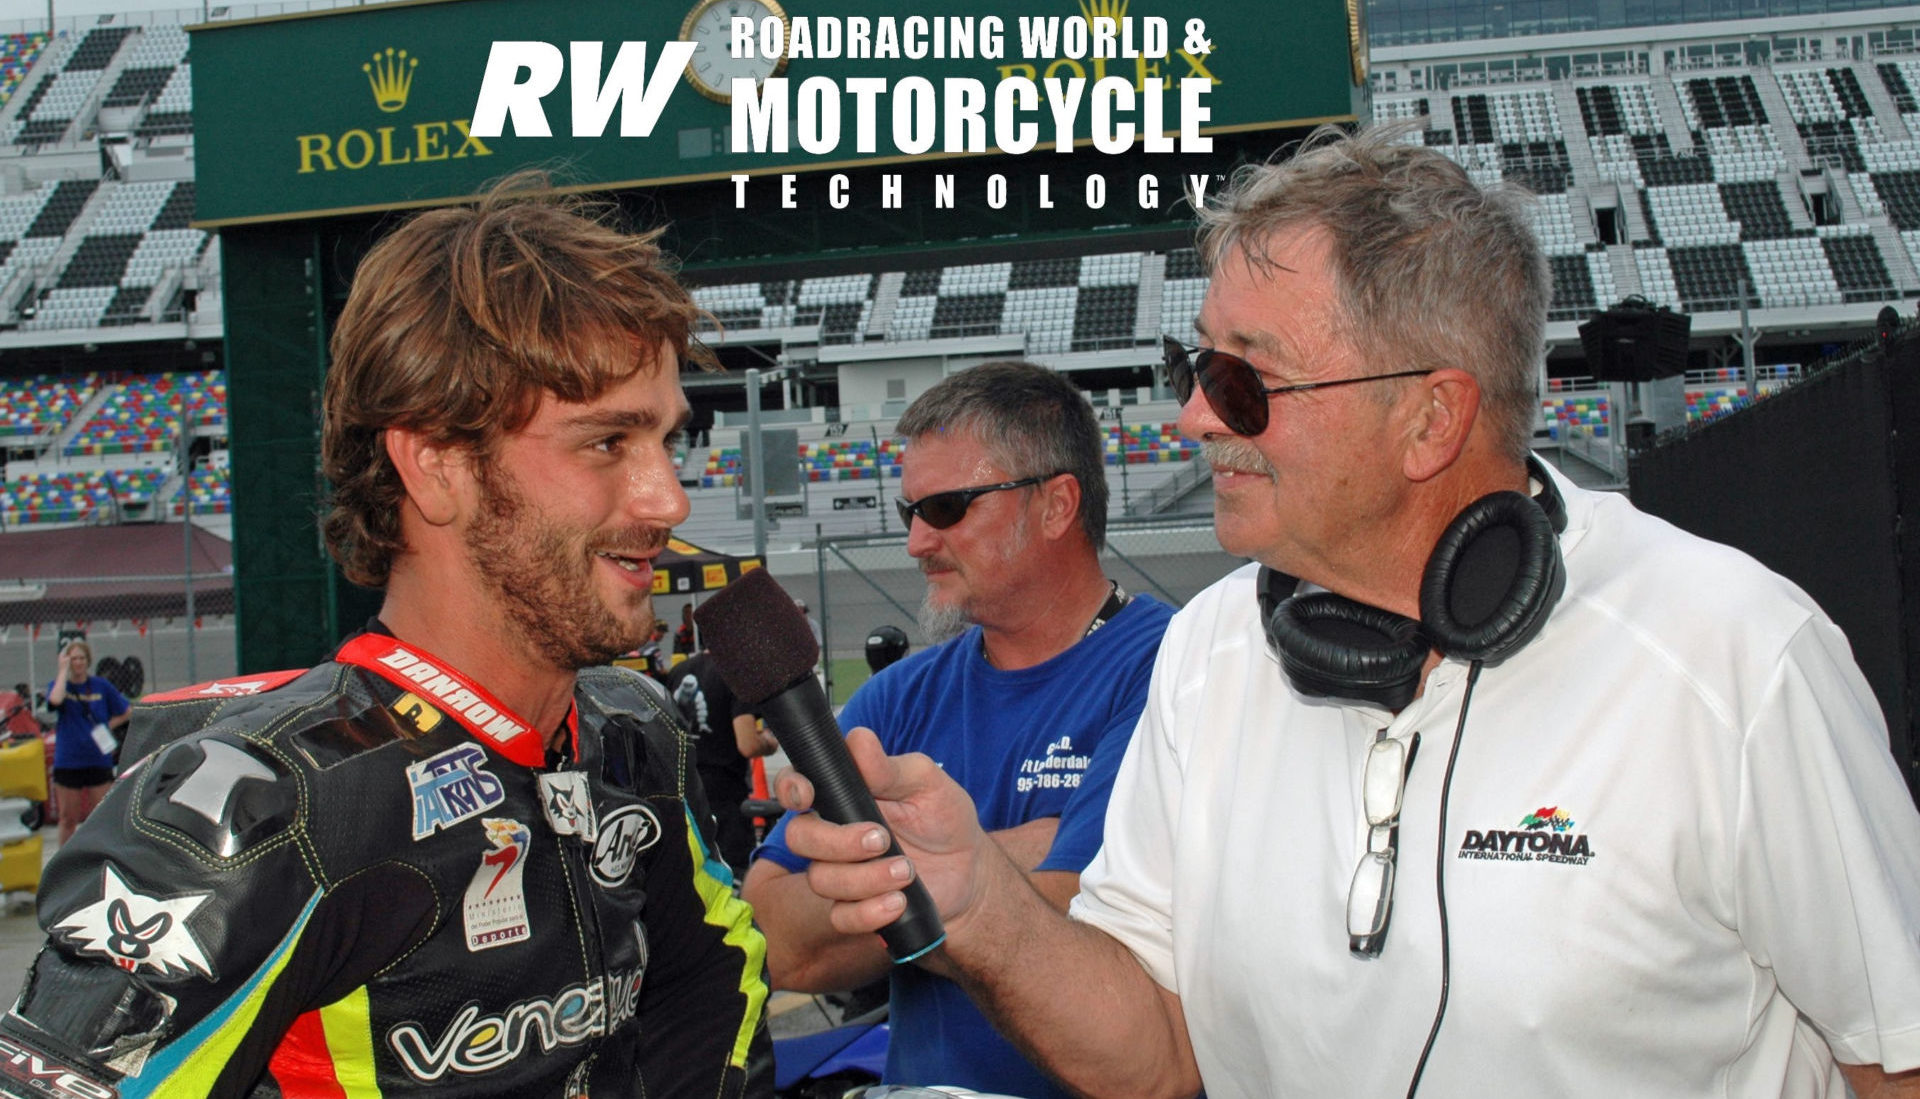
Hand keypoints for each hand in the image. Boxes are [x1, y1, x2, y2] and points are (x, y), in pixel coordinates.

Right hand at [776, 726, 991, 938]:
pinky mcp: (854, 908)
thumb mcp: (927, 784)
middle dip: (837, 841)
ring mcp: (840, 872)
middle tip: (882, 838)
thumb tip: (859, 740)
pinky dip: (869, 911)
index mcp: (842, 795)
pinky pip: (842, 916)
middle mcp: (832, 833)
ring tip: (906, 871)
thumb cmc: (944, 820)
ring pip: (821, 879)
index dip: (791, 789)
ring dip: (865, 877)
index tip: (808, 796)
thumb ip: (889, 767)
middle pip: (800, 837)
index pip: (796, 787)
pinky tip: (898, 902)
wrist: (970, 873)